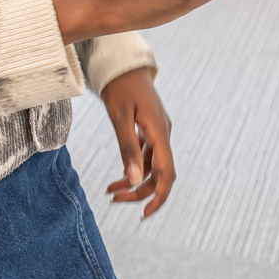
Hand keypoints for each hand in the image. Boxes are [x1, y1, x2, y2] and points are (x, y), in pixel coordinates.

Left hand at [102, 68, 173, 217]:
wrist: (122, 63)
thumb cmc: (119, 87)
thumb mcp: (119, 117)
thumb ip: (128, 148)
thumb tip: (133, 181)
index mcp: (160, 132)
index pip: (167, 174)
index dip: (158, 197)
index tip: (144, 214)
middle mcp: (163, 134)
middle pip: (158, 174)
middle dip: (138, 191)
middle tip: (113, 198)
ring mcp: (158, 131)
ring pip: (151, 165)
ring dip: (134, 180)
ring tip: (111, 190)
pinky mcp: (150, 128)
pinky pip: (147, 155)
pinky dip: (135, 166)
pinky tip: (121, 174)